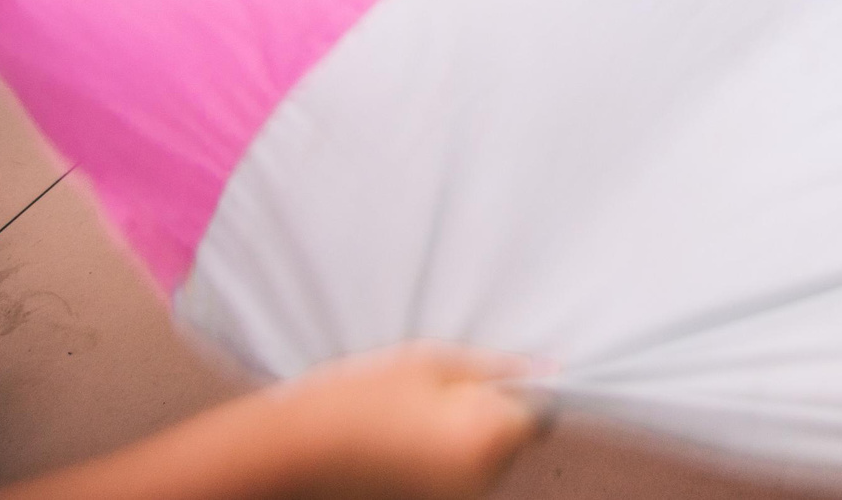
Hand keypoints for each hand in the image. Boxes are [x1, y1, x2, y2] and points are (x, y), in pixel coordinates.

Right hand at [266, 344, 541, 499]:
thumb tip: (547, 369)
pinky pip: (457, 479)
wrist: (294, 448)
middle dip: (492, 416)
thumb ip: (496, 369)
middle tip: (439, 395)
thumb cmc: (362, 395)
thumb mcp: (433, 362)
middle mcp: (480, 479)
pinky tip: (404, 445)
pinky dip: (443, 461)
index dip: (518, 392)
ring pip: (486, 461)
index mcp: (487, 438)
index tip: (489, 380)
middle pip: (513, 440)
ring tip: (413, 420)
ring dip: (467, 440)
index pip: (540, 413)